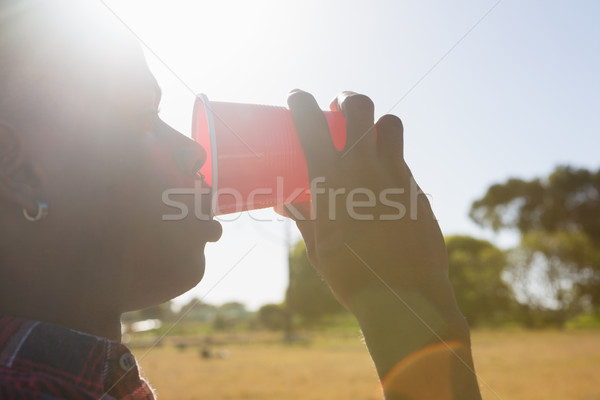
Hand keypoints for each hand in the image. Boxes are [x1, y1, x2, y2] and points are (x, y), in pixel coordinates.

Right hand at [286, 90, 453, 313]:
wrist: (403, 296)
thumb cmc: (351, 276)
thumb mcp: (318, 247)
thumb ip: (304, 218)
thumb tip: (289, 203)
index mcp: (330, 178)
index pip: (311, 122)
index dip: (300, 101)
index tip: (296, 97)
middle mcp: (364, 167)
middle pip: (360, 106)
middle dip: (347, 98)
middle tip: (339, 107)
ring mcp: (396, 176)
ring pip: (391, 126)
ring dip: (377, 122)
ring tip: (368, 136)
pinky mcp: (417, 190)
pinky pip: (403, 161)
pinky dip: (390, 162)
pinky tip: (383, 184)